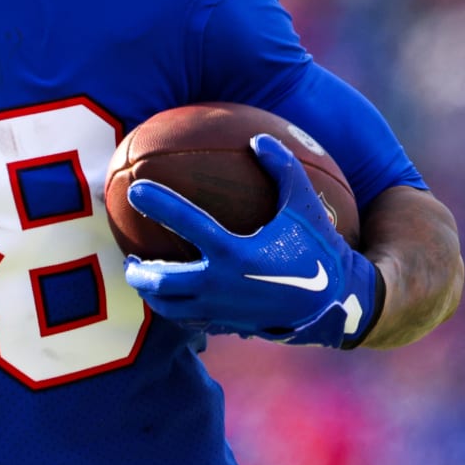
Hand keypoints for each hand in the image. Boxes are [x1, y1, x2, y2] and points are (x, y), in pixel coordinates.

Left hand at [122, 134, 381, 348]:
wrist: (335, 302)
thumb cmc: (319, 248)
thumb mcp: (304, 206)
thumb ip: (283, 168)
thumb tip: (258, 139)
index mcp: (236, 252)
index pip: (187, 224)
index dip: (160, 204)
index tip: (135, 188)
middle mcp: (222, 284)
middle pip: (162, 280)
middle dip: (138, 270)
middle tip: (129, 256)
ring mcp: (222, 309)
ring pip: (170, 307)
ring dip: (151, 292)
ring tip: (143, 276)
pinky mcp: (228, 325)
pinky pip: (190, 320)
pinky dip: (175, 309)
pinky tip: (173, 296)